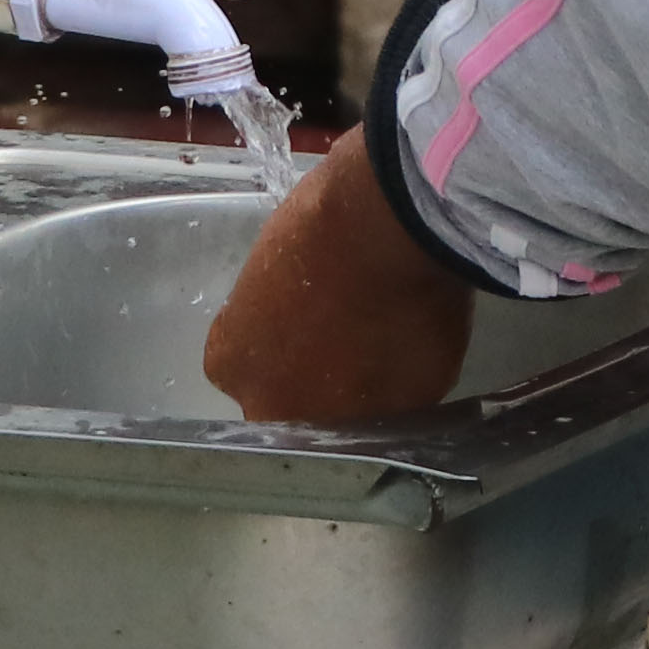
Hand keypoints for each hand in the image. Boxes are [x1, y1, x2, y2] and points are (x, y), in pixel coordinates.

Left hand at [203, 145, 478, 422]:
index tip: (306, 324)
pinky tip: (416, 334)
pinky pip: (404, 402)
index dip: (284, 349)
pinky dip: (410, 375)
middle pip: (295, 406)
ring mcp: (339, 421)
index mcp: (231, 363)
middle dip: (320, 382)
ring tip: (389, 332)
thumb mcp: (268, 271)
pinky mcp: (401, 417)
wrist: (386, 229)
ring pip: (352, 415)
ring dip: (367, 387)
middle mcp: (277, 407)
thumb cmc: (319, 227)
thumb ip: (276, 317)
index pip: (252, 372)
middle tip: (348, 335)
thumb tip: (304, 325)